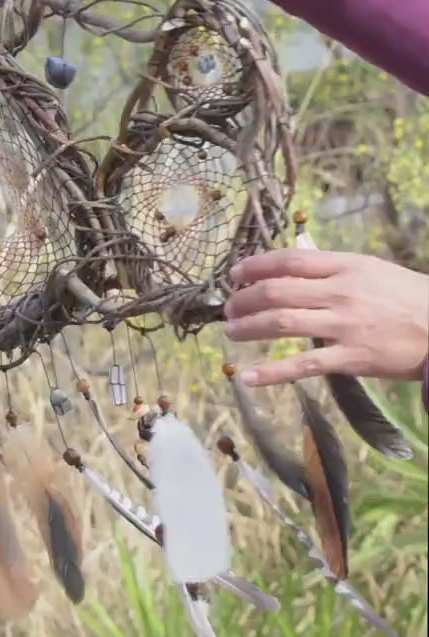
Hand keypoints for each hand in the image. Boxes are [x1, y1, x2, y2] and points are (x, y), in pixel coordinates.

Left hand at [224, 249, 428, 386]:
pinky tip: (248, 376)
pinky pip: (303, 366)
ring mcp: (344, 326)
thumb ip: (333, 269)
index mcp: (346, 266)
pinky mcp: (351, 359)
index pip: (289, 260)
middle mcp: (341, 292)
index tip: (235, 274)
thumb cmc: (409, 297)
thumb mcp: (372, 269)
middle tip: (228, 307)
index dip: (255, 266)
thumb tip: (292, 270)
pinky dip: (272, 372)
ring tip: (230, 331)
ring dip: (249, 327)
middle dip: (245, 298)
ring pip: (282, 323)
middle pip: (277, 290)